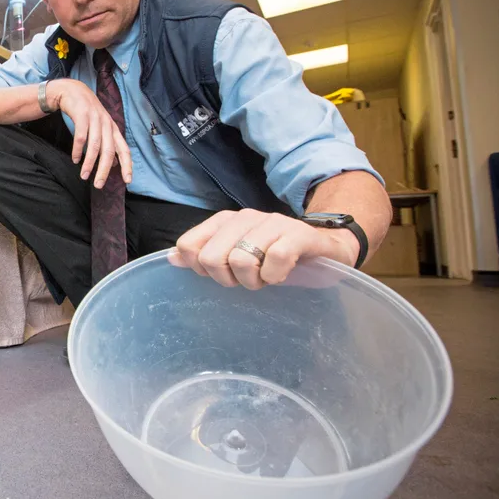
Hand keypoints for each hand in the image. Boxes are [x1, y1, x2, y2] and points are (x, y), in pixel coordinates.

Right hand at [48, 79, 131, 188]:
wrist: (72, 91)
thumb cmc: (87, 113)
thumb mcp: (101, 127)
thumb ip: (108, 143)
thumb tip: (115, 163)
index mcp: (113, 129)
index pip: (124, 150)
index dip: (127, 165)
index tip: (128, 181)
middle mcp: (107, 124)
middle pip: (109, 151)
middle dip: (104, 170)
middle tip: (98, 185)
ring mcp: (95, 119)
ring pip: (95, 146)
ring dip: (89, 163)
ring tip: (84, 176)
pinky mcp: (82, 115)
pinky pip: (81, 137)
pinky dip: (78, 150)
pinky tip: (75, 159)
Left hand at [168, 209, 359, 289]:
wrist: (327, 247)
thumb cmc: (276, 254)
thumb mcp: (237, 254)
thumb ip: (203, 253)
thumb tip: (171, 257)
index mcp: (225, 222)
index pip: (188, 246)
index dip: (200, 268)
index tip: (222, 273)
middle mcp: (245, 218)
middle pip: (211, 259)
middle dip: (227, 279)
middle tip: (248, 279)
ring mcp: (272, 224)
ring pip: (241, 261)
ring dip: (254, 281)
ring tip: (266, 277)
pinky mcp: (298, 235)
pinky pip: (275, 261)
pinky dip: (276, 277)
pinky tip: (282, 275)